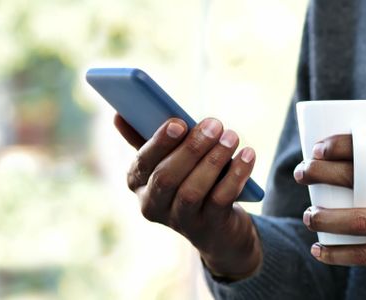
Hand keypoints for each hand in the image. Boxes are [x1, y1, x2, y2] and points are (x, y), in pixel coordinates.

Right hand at [114, 114, 261, 279]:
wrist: (217, 229)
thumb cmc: (188, 180)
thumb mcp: (167, 160)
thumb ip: (146, 138)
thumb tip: (117, 115)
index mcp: (137, 183)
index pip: (142, 163)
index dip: (160, 143)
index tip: (179, 122)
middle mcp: (152, 205)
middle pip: (166, 178)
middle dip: (191, 148)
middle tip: (215, 124)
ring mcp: (180, 220)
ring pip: (193, 190)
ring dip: (215, 160)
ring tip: (232, 136)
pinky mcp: (209, 227)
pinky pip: (221, 199)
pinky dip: (236, 175)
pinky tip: (247, 154)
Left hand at [294, 133, 365, 294]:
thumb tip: (357, 159)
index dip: (342, 144)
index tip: (319, 146)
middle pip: (361, 178)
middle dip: (323, 173)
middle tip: (302, 172)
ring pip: (358, 220)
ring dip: (325, 216)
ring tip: (308, 213)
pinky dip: (338, 254)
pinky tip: (319, 250)